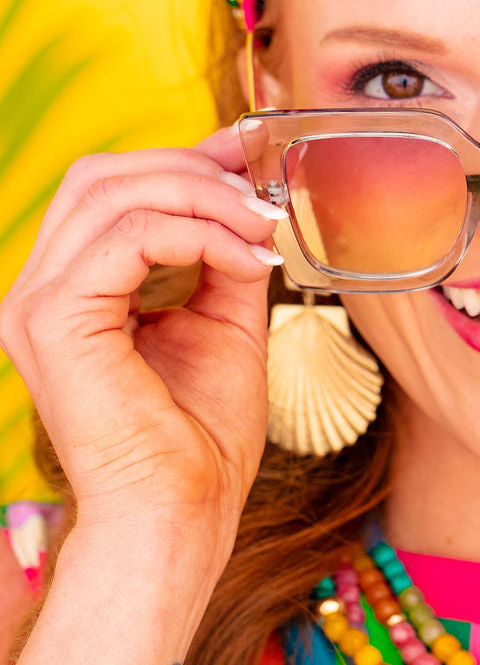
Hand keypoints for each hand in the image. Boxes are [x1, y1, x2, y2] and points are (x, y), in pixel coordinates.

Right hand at [0, 126, 284, 568]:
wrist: (181, 515)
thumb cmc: (200, 440)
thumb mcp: (223, 323)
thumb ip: (224, 258)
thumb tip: (249, 201)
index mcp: (69, 291)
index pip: (109, 189)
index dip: (182, 159)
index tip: (251, 150)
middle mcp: (37, 291)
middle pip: (100, 175)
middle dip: (189, 168)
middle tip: (259, 192)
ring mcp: (35, 304)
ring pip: (112, 193)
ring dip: (201, 197)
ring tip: (259, 226)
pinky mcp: (55, 321)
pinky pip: (128, 236)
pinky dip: (195, 232)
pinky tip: (243, 257)